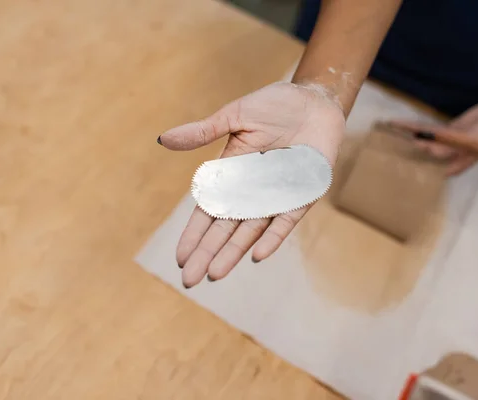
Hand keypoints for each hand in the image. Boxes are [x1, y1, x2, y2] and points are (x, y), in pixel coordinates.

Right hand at [158, 82, 344, 287]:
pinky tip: (257, 256)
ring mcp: (276, 196)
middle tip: (189, 280)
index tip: (179, 257)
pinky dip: (273, 238)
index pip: (207, 211)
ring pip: (250, 232)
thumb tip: (163, 139)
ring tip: (215, 275)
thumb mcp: (234, 117)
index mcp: (231, 174)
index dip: (193, 234)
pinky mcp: (301, 196)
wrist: (314, 101)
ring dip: (232, 253)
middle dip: (207, 254)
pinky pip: (285, 221)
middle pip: (224, 229)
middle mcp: (251, 191)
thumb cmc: (273, 106)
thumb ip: (203, 132)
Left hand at [389, 99, 477, 175]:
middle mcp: (447, 157)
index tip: (392, 174)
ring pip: (420, 139)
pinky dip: (413, 126)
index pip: (428, 172)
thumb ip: (450, 141)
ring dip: (405, 136)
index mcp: (454, 166)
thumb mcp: (473, 141)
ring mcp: (445, 142)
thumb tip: (426, 141)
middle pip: (420, 156)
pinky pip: (426, 128)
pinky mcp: (445, 130)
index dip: (411, 173)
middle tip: (381, 153)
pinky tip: (399, 124)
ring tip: (387, 133)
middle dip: (404, 154)